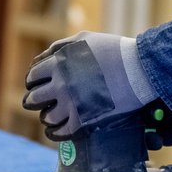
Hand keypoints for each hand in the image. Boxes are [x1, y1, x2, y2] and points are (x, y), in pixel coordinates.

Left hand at [22, 32, 149, 138]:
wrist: (138, 68)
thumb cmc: (114, 51)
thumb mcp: (84, 39)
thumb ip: (60, 48)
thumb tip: (42, 59)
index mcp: (58, 63)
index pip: (33, 77)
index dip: (33, 82)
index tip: (36, 86)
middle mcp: (60, 84)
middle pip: (34, 98)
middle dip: (35, 101)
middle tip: (40, 103)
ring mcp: (71, 103)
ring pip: (46, 117)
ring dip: (47, 117)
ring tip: (51, 116)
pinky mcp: (84, 119)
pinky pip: (61, 131)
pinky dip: (55, 133)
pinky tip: (55, 131)